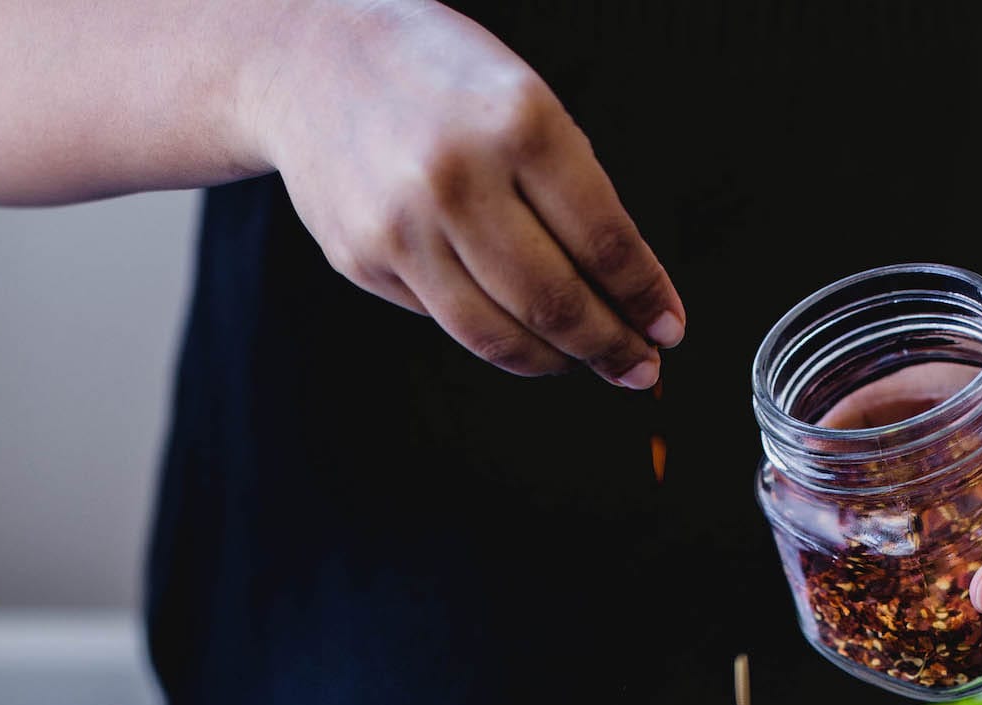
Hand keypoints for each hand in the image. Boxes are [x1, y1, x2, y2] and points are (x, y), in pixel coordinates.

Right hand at [258, 0, 682, 385]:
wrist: (312, 58)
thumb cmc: (439, 80)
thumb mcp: (524, 100)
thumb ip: (572, 191)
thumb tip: (624, 291)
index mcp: (518, 123)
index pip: (602, 241)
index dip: (643, 298)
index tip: (668, 329)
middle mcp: (457, 178)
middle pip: (553, 302)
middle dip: (608, 347)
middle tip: (639, 370)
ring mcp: (402, 227)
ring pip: (496, 334)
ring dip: (553, 361)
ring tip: (582, 363)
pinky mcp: (363, 259)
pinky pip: (445, 321)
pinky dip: (492, 335)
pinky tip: (517, 332)